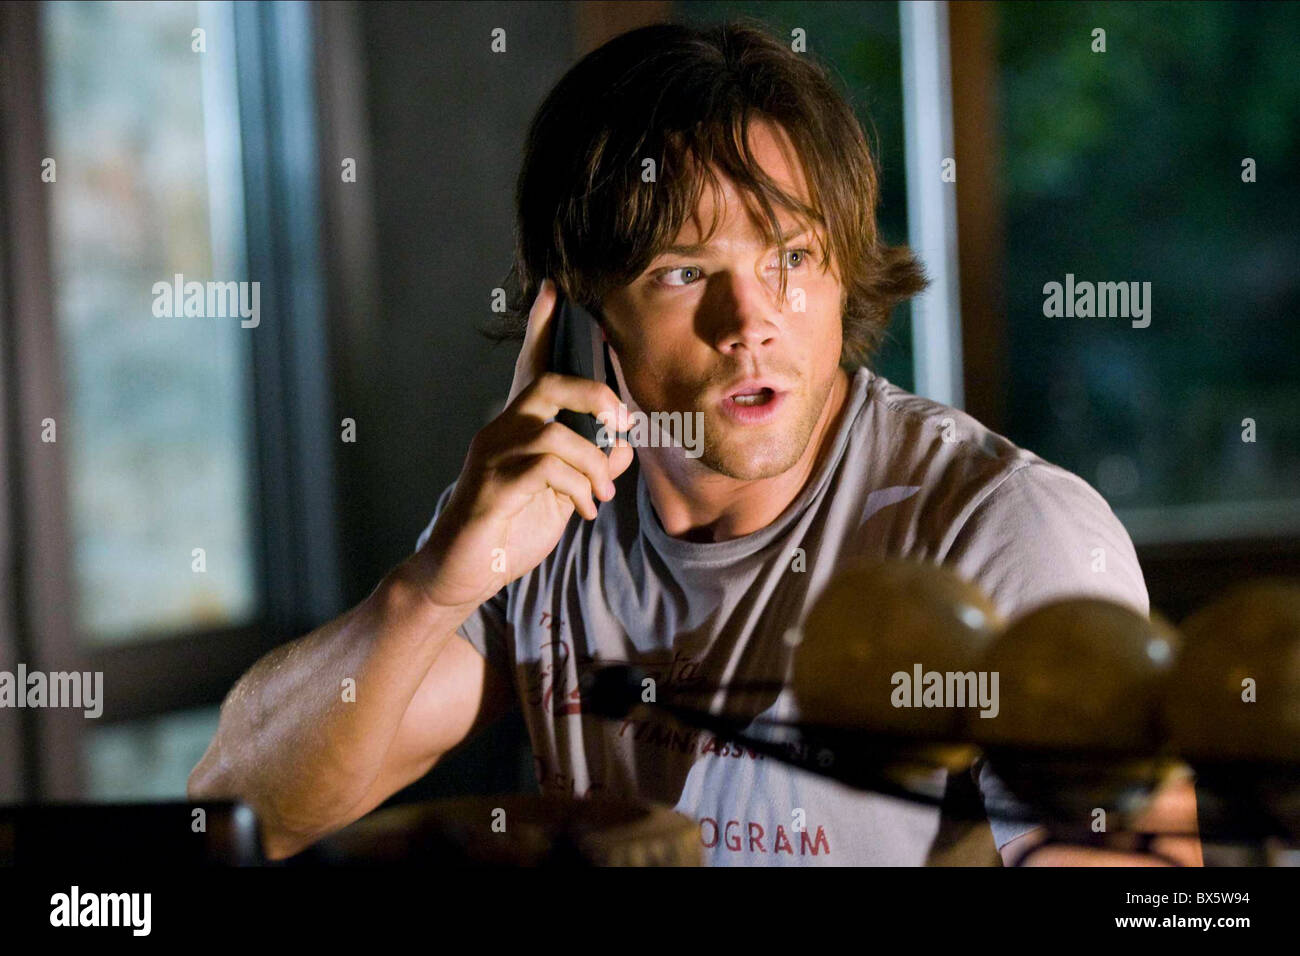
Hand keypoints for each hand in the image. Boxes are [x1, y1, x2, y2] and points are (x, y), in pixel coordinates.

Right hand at [408, 279, 634, 610]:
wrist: (463, 572)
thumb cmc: (511, 528)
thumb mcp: (563, 495)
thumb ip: (593, 466)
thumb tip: (625, 443)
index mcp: (518, 427)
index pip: (531, 367)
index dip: (540, 328)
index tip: (552, 289)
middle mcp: (500, 431)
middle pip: (549, 384)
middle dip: (595, 396)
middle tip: (621, 426)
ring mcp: (492, 457)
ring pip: (554, 433)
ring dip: (593, 464)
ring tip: (600, 496)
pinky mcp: (491, 488)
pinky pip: (545, 470)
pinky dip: (577, 488)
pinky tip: (583, 510)